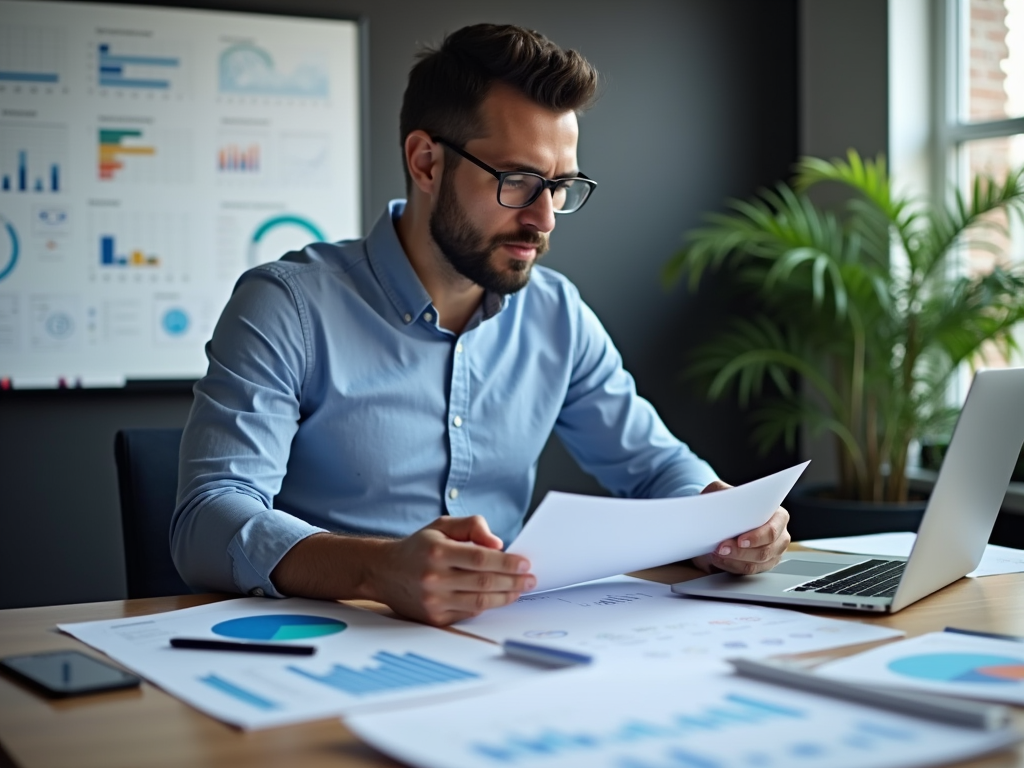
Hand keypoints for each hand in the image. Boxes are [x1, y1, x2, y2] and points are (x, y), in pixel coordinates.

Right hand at [372, 516, 534, 625]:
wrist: (385, 572)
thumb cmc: (419, 547)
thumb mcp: (443, 526)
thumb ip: (472, 526)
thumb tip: (498, 544)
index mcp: (437, 552)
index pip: (481, 559)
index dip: (507, 563)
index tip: (525, 563)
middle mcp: (434, 579)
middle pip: (484, 582)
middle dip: (513, 582)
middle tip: (530, 579)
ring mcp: (433, 601)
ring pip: (479, 602)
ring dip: (505, 597)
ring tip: (519, 590)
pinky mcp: (434, 618)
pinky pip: (468, 613)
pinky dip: (486, 606)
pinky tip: (497, 597)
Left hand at [691, 479, 790, 574]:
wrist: (722, 516)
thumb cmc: (727, 502)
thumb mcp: (723, 490)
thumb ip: (723, 492)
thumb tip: (722, 501)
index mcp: (778, 516)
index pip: (772, 530)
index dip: (756, 537)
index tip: (740, 540)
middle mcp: (780, 536)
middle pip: (765, 551)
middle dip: (740, 552)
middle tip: (721, 549)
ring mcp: (772, 553)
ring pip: (755, 564)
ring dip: (733, 560)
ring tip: (716, 554)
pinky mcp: (761, 564)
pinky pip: (747, 571)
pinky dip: (731, 566)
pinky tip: (719, 559)